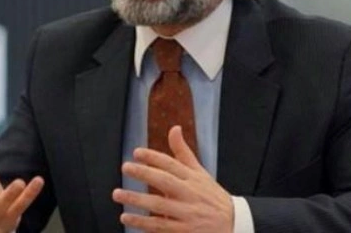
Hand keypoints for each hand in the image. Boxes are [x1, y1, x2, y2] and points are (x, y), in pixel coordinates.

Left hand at [112, 126, 233, 232]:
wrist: (232, 224)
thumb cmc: (211, 196)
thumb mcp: (200, 173)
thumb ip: (183, 152)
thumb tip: (174, 128)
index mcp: (193, 178)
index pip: (172, 164)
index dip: (154, 157)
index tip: (136, 152)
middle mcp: (190, 194)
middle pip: (165, 181)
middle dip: (144, 173)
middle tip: (125, 167)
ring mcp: (187, 213)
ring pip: (159, 205)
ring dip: (137, 199)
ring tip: (118, 194)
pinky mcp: (184, 231)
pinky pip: (160, 226)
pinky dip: (142, 222)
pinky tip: (127, 217)